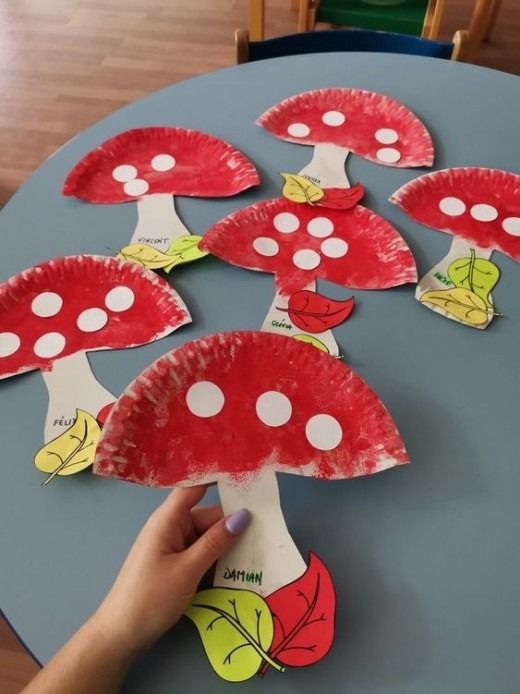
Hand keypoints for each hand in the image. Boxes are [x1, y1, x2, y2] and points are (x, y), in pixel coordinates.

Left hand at [92, 485, 249, 654]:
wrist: (120, 635)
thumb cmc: (150, 597)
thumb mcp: (188, 570)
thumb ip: (216, 542)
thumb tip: (243, 516)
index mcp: (167, 520)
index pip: (195, 487)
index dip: (218, 478)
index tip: (247, 475)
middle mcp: (170, 528)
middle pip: (207, 517)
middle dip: (232, 523)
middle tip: (267, 530)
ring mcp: (173, 547)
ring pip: (207, 538)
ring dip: (227, 545)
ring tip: (260, 551)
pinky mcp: (175, 565)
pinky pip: (201, 554)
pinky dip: (217, 560)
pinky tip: (239, 570)